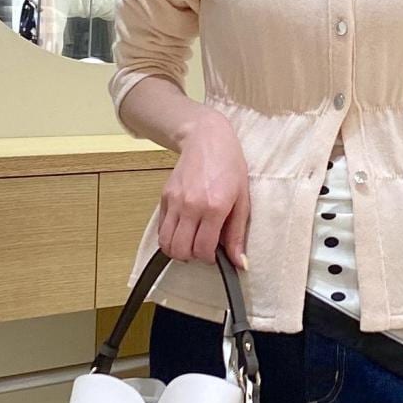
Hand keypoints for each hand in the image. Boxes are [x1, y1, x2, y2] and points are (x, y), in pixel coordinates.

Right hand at [158, 111, 250, 267]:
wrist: (207, 139)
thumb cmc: (229, 167)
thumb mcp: (242, 199)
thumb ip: (237, 234)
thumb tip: (240, 263)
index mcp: (214, 207)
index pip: (203, 248)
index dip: (209, 259)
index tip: (214, 255)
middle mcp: (191, 205)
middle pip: (181, 249)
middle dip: (191, 256)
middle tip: (201, 249)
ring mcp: (175, 201)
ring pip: (166, 242)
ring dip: (177, 250)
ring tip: (189, 243)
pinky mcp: (164, 197)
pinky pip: (160, 228)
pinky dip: (168, 237)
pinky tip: (182, 231)